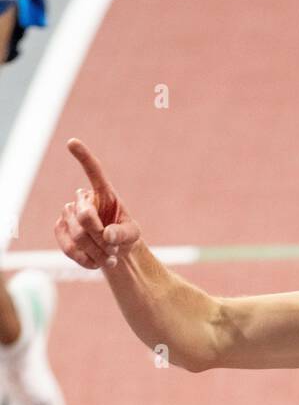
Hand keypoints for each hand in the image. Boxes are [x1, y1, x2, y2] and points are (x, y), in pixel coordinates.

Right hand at [54, 138, 140, 270]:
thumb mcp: (133, 235)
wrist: (112, 251)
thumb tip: (108, 235)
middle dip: (101, 238)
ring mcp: (68, 214)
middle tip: (114, 249)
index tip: (72, 142)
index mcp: (103, 193)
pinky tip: (95, 262)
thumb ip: (124, 234)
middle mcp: (82, 199)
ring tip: (109, 257)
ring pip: (78, 235)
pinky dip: (85, 259)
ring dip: (97, 251)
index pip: (94, 172)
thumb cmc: (124, 236)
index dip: (83, 157)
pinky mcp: (60, 230)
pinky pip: (69, 247)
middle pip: (85, 218)